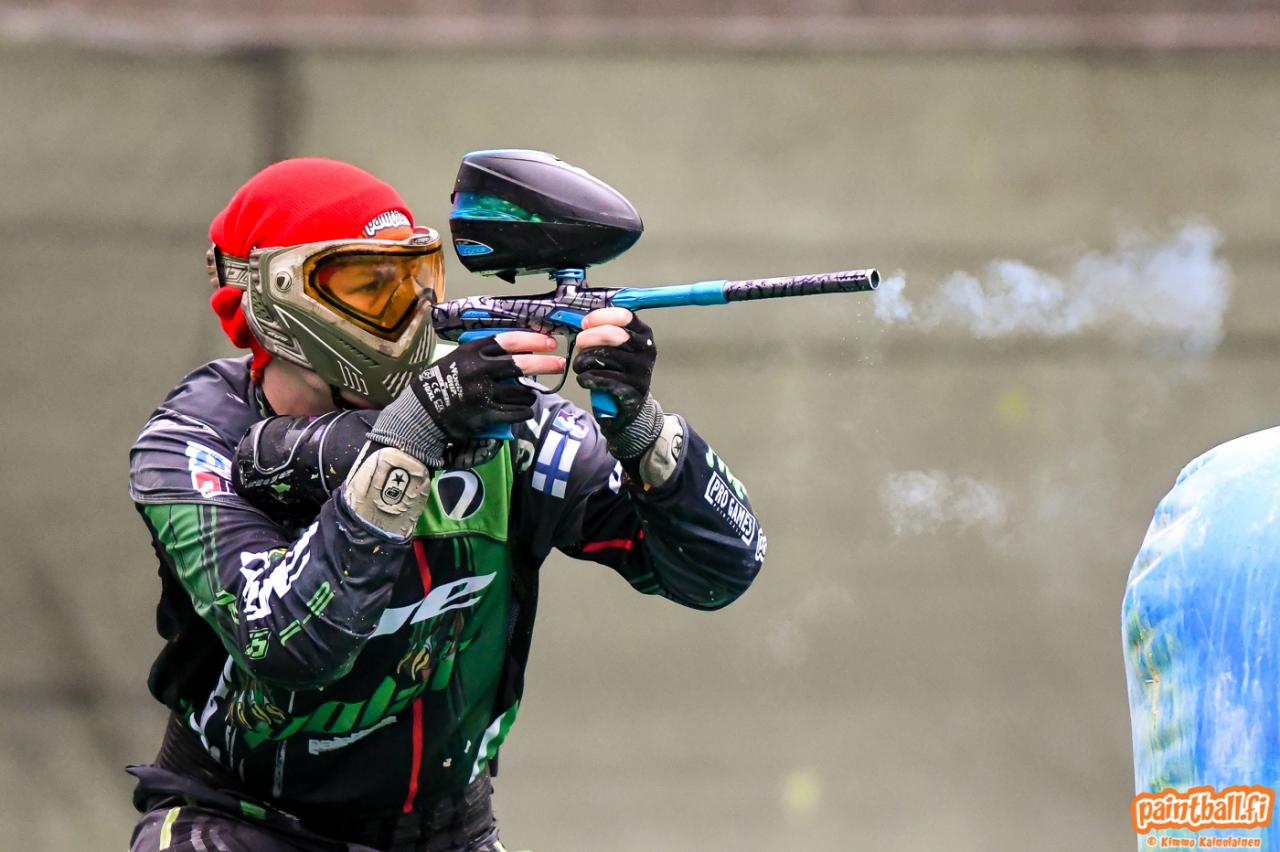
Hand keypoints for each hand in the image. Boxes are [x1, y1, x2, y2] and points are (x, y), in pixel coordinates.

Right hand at [369, 332, 563, 466]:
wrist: (422, 411)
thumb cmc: (442, 382)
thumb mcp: (458, 358)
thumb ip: (484, 354)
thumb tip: (519, 351)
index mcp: (472, 352)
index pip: (510, 341)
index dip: (533, 341)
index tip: (550, 343)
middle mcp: (479, 370)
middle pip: (521, 365)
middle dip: (545, 364)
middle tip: (560, 365)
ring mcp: (483, 394)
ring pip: (522, 392)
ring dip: (530, 394)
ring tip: (528, 395)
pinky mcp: (485, 415)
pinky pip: (517, 412)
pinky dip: (525, 411)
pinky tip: (524, 410)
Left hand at [573, 308, 655, 432]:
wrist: (632, 404)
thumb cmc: (620, 370)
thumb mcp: (620, 346)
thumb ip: (606, 330)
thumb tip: (583, 322)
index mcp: (644, 334)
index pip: (624, 316)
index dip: (600, 317)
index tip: (585, 323)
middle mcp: (646, 351)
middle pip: (612, 334)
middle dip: (588, 338)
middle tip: (579, 344)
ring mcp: (641, 371)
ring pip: (602, 356)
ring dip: (582, 360)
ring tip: (579, 365)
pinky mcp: (631, 391)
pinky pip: (601, 378)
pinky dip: (586, 378)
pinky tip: (584, 379)